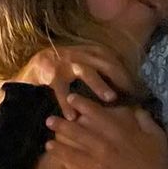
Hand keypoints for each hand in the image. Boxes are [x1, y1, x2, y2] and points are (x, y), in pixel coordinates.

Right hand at [16, 45, 132, 118]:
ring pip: (86, 71)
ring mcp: (64, 62)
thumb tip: (126, 89)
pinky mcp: (50, 73)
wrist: (30, 70)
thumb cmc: (62, 72)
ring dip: (99, 84)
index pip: (114, 61)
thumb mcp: (83, 67)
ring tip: (111, 98)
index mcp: (90, 52)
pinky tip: (72, 116)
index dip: (126, 75)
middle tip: (130, 95)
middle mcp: (80, 54)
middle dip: (119, 78)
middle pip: (106, 63)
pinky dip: (66, 102)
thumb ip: (100, 72)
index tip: (137, 91)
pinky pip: (61, 89)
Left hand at [46, 97, 167, 168]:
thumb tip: (135, 108)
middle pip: (77, 133)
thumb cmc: (159, 159)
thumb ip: (143, 119)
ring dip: (59, 150)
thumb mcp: (155, 133)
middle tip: (49, 121)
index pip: (94, 114)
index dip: (80, 105)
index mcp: (117, 132)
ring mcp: (98, 165)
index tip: (69, 99)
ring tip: (48, 145)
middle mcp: (104, 146)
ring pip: (72, 155)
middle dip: (61, 125)